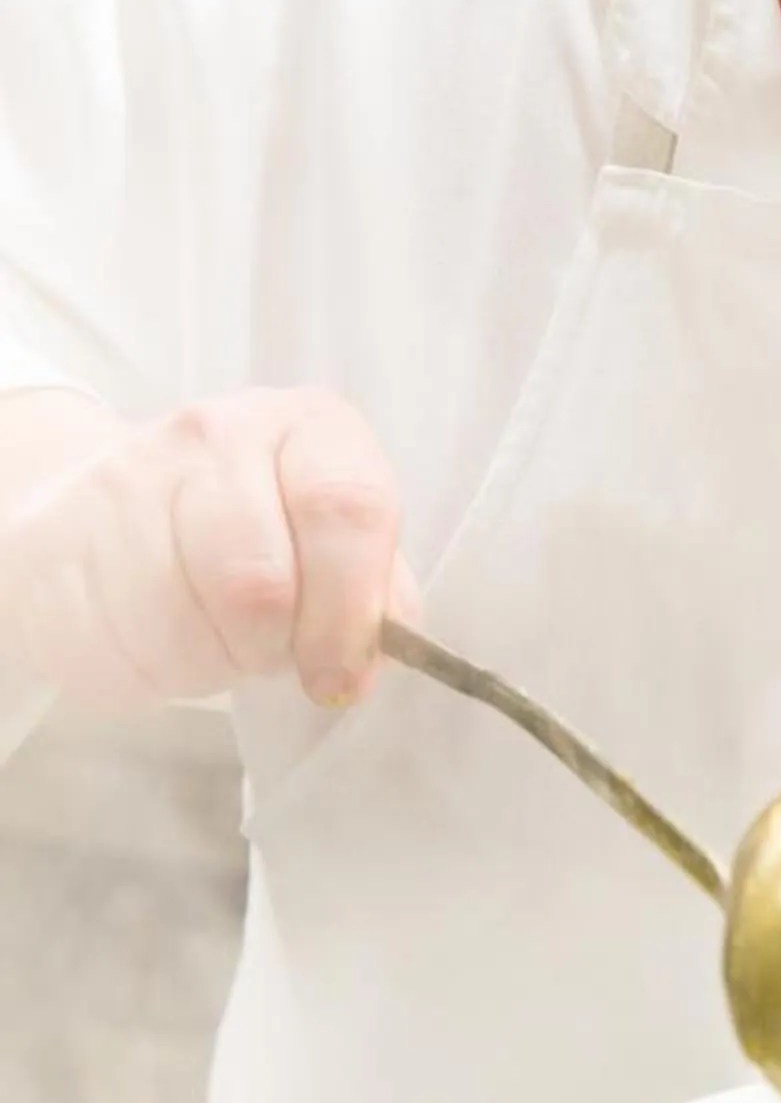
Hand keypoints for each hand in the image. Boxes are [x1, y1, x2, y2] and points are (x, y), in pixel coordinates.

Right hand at [0, 386, 416, 712]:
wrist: (103, 519)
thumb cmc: (247, 539)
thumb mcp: (330, 547)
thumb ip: (376, 589)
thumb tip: (391, 641)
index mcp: (310, 427)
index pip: (349, 508)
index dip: (351, 611)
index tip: (343, 675)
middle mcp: (220, 433)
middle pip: (264, 581)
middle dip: (278, 646)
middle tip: (276, 655)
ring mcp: (133, 479)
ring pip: (195, 621)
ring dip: (222, 660)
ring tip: (220, 637)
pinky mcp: (66, 538)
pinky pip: (133, 641)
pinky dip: (164, 667)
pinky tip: (165, 634)